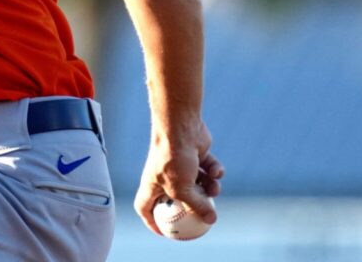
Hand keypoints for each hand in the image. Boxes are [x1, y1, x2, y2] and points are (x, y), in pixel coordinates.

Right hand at [135, 119, 224, 235]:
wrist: (180, 127)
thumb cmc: (172, 157)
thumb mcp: (182, 189)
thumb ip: (196, 206)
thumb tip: (211, 220)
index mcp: (152, 185)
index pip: (145, 207)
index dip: (152, 222)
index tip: (165, 233)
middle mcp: (164, 175)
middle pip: (176, 198)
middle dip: (192, 206)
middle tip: (205, 216)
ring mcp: (180, 164)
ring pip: (196, 184)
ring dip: (208, 188)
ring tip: (214, 188)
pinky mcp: (194, 154)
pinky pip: (206, 169)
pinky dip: (213, 171)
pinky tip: (216, 171)